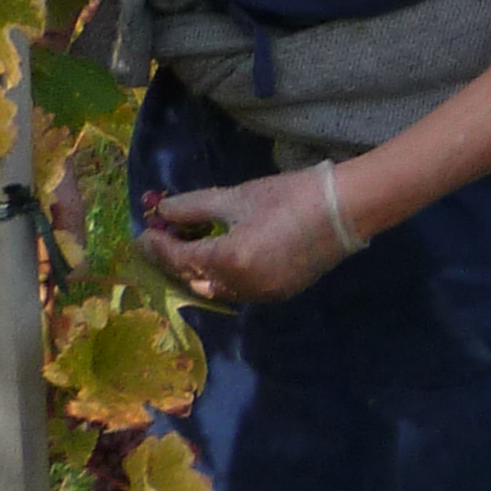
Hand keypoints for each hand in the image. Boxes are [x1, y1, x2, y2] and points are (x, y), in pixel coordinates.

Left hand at [137, 171, 353, 305]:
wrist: (347, 209)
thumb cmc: (292, 196)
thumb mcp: (238, 196)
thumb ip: (194, 207)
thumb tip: (163, 212)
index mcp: (229, 260)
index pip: (178, 260)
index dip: (156, 247)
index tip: (143, 233)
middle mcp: (241, 286)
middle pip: (191, 280)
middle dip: (172, 261)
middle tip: (163, 241)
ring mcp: (261, 294)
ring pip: (213, 289)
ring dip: (196, 271)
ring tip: (191, 247)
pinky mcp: (277, 293)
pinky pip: (237, 290)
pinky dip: (221, 276)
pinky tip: (222, 256)